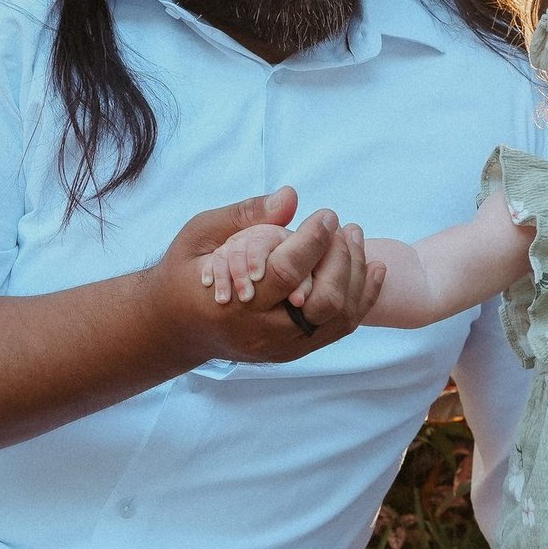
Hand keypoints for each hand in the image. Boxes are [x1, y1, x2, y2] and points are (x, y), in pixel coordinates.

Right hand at [147, 188, 385, 365]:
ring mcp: (281, 347)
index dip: (313, 241)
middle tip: (345, 227)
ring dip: (356, 276)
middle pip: (321, 302)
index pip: (286, 274)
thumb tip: (290, 197)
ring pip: (337, 318)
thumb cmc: (185, 273)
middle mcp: (260, 333)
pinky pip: (339, 328)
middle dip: (342, 260)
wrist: (174, 327)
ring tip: (356, 239)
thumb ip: (244, 216)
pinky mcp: (294, 351)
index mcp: (232, 305)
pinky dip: (362, 298)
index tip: (327, 215)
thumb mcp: (200, 236)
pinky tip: (373, 269)